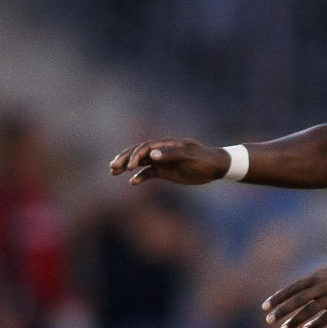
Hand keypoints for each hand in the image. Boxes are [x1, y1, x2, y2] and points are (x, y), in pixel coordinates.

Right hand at [109, 138, 229, 185]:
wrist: (215, 167)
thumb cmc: (204, 159)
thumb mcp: (190, 155)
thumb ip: (171, 154)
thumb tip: (152, 154)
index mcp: (166, 144)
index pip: (146, 147)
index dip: (136, 155)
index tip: (130, 167)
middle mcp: (161, 151)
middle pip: (138, 153)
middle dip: (124, 159)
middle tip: (112, 167)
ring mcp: (161, 161)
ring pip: (140, 162)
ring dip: (126, 166)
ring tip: (113, 172)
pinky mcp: (164, 171)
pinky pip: (148, 173)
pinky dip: (140, 177)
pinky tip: (132, 183)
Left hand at [262, 260, 326, 327]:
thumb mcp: (324, 274)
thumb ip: (308, 284)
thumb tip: (290, 294)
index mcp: (315, 276)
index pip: (292, 288)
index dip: (278, 297)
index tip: (265, 307)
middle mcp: (322, 285)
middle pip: (298, 299)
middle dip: (282, 310)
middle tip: (268, 320)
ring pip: (310, 310)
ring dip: (295, 321)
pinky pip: (326, 317)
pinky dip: (315, 324)